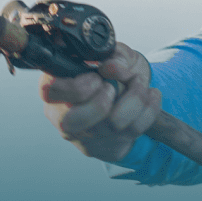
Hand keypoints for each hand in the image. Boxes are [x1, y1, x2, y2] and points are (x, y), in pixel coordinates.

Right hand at [40, 42, 159, 161]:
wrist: (127, 91)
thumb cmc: (109, 71)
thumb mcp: (110, 53)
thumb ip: (112, 54)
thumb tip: (113, 66)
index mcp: (54, 91)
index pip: (50, 93)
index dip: (78, 86)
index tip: (96, 77)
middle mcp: (64, 118)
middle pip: (75, 122)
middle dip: (102, 100)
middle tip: (113, 86)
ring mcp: (87, 137)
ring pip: (112, 125)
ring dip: (135, 98)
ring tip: (139, 82)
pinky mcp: (109, 147)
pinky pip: (134, 131)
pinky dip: (149, 109)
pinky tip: (151, 95)